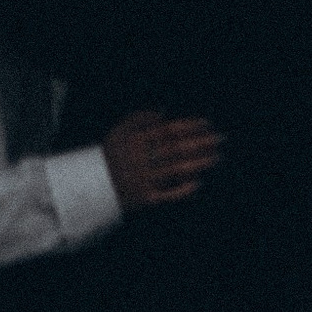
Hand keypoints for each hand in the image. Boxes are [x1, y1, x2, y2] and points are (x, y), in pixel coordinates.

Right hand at [100, 109, 223, 212]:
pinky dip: (182, 189)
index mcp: (134, 141)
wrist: (91, 188)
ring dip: (198, 163)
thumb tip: (164, 111)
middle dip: (200, 143)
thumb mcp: (118, 132)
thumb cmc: (109, 156)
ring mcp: (143, 180)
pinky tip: (198, 182)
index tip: (207, 123)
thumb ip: (139, 118)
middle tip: (220, 139)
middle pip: (176, 149)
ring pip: (176, 170)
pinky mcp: (145, 199)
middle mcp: (140, 159)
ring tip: (216, 157)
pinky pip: (168, 194)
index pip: (168, 130)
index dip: (189, 126)